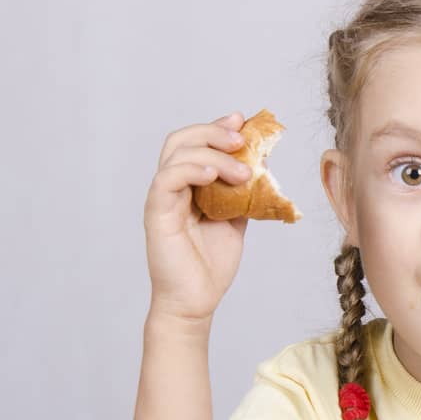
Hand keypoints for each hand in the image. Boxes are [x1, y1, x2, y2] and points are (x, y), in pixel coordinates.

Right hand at [143, 112, 252, 324]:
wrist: (197, 299)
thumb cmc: (212, 262)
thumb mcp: (237, 218)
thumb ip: (244, 192)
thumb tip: (264, 166)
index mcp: (189, 184)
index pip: (196, 143)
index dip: (217, 126)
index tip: (243, 120)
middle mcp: (172, 186)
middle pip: (182, 139)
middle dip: (214, 131)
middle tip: (242, 138)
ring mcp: (162, 198)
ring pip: (176, 154)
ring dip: (212, 153)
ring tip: (242, 169)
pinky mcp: (156, 213)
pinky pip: (167, 179)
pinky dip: (190, 169)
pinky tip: (213, 174)